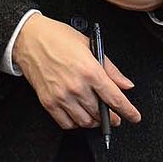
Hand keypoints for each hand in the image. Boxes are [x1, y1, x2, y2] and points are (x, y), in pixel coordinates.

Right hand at [12, 14, 140, 129]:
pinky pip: (67, 123)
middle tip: (114, 115)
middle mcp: (76, 86)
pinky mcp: (48, 102)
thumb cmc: (57, 37)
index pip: (115, 98)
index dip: (128, 111)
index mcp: (89, 70)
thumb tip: (126, 84)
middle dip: (112, 117)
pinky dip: (76, 123)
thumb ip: (110, 68)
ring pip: (86, 121)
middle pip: (101, 113)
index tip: (134, 117)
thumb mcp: (89, 45)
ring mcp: (61, 96)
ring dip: (94, 121)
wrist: (28, 38)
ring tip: (96, 114)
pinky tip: (79, 114)